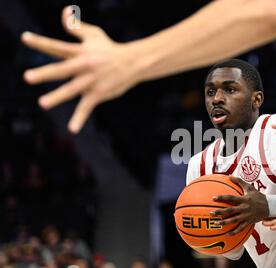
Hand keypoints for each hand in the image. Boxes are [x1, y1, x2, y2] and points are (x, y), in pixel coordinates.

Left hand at [22, 7, 141, 133]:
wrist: (133, 63)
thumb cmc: (110, 49)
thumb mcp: (94, 35)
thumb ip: (76, 26)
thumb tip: (64, 14)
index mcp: (80, 52)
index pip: (57, 46)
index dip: (41, 42)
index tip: (25, 39)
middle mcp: (84, 66)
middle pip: (61, 69)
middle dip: (45, 73)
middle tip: (28, 77)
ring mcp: (91, 81)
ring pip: (72, 90)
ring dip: (57, 96)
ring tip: (42, 103)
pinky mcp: (99, 94)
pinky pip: (87, 108)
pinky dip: (80, 118)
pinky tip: (72, 129)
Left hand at [212, 176, 268, 234]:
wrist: (270, 206)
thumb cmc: (258, 196)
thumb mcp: (249, 188)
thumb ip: (239, 182)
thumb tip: (229, 176)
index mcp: (244, 199)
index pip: (231, 198)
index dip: (222, 198)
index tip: (213, 198)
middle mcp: (244, 208)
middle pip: (231, 210)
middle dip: (221, 212)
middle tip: (211, 213)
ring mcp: (246, 216)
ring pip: (235, 220)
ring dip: (226, 222)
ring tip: (217, 223)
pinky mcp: (249, 222)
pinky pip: (241, 228)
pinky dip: (234, 232)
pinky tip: (227, 234)